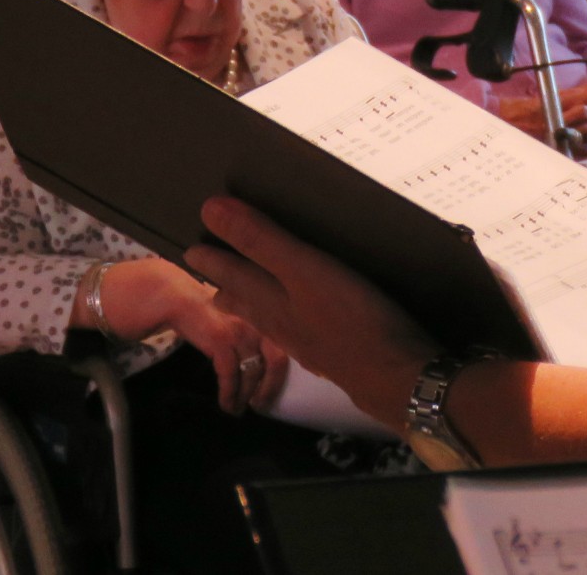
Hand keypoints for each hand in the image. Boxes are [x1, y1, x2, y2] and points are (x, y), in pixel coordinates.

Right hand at [163, 283, 291, 414]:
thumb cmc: (211, 312)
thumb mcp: (241, 321)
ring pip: (252, 374)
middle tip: (260, 405)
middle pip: (276, 362)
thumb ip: (255, 337)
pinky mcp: (222, 340)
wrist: (182, 300)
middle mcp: (258, 324)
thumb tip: (262, 369)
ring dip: (245, 397)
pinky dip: (229, 395)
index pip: (285, 350)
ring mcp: (241, 332)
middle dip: (270, 388)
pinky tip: (225, 404)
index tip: (271, 392)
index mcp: (267, 319)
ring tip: (237, 410)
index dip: (280, 376)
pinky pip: (231, 376)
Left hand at [188, 197, 440, 428]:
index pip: (230, 275)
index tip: (190, 247)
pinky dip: (287, 314)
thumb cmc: (351, 319)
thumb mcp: (303, 270)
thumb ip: (260, 241)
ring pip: (268, 317)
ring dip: (253, 301)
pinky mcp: (335, 348)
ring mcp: (309, 340)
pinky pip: (297, 327)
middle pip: (245, 302)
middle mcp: (282, 323)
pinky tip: (301, 316)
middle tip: (209, 271)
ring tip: (244, 293)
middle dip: (227, 283)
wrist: (396, 376)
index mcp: (269, 302)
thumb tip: (210, 210)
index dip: (211, 258)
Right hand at [494, 78, 586, 141]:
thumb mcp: (526, 100)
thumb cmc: (506, 112)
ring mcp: (550, 134)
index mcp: (543, 105)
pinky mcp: (549, 146)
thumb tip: (565, 95)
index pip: (570, 97)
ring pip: (577, 132)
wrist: (492, 126)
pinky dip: (582, 149)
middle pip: (578, 114)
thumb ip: (544, 98)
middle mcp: (549, 120)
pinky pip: (569, 149)